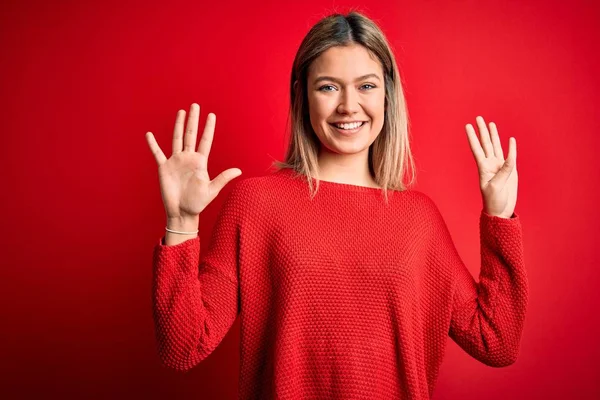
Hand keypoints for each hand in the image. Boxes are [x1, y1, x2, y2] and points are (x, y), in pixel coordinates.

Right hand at [145, 103, 241, 218]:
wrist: (182, 213)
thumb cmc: (198, 203)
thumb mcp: (212, 190)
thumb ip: (223, 178)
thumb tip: (239, 170)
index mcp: (200, 162)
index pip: (205, 141)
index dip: (208, 128)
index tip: (212, 115)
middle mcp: (188, 158)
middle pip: (191, 134)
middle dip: (193, 120)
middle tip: (195, 105)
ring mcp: (176, 162)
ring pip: (177, 139)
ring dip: (178, 125)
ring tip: (181, 112)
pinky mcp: (164, 168)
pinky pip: (158, 153)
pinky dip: (153, 144)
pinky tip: (149, 134)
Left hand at [465, 116, 517, 218]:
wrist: (501, 210)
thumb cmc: (494, 201)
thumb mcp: (496, 186)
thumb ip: (503, 172)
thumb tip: (510, 159)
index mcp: (483, 168)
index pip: (476, 148)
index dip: (472, 137)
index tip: (467, 126)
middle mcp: (490, 164)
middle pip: (485, 143)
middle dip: (482, 130)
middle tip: (478, 118)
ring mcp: (499, 167)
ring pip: (496, 147)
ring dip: (493, 135)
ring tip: (490, 123)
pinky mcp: (509, 171)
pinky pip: (510, 156)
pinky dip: (511, 148)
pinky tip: (510, 140)